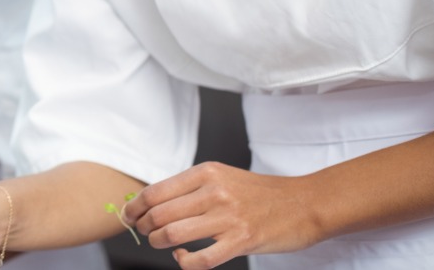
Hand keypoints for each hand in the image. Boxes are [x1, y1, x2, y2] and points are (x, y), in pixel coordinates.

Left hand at [124, 162, 322, 268]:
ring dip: (159, 243)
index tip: (128, 216)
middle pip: (158, 214)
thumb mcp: (222, 177)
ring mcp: (228, 217)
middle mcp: (214, 192)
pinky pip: (201, 259)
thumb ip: (190, 188)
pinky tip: (185, 258)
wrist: (304, 203)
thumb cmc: (260, 193)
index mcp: (206, 173)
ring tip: (163, 244)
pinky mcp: (242, 241)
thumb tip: (152, 202)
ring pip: (173, 234)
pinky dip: (185, 262)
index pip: (155, 191)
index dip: (134, 207)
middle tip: (145, 233)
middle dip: (143, 228)